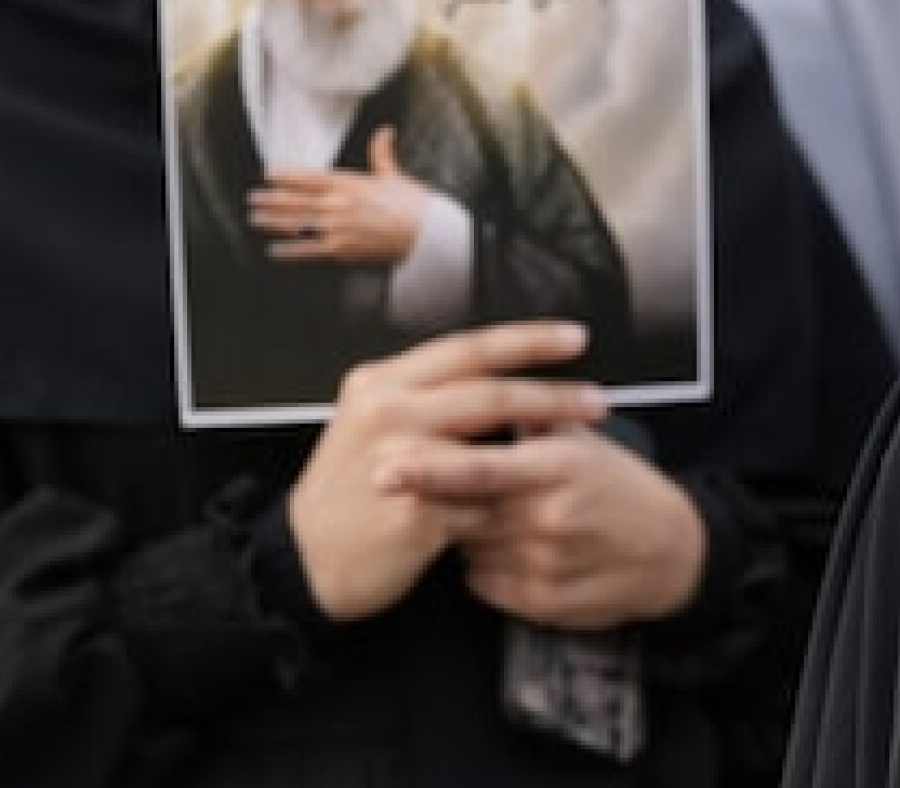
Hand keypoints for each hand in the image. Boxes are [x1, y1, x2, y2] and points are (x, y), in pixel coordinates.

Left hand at [252, 127, 435, 266]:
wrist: (424, 232)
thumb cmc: (410, 204)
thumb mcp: (393, 175)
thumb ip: (381, 153)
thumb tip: (385, 131)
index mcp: (348, 183)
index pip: (309, 177)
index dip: (286, 176)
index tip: (269, 175)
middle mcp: (338, 203)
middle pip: (295, 200)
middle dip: (271, 200)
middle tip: (253, 199)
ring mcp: (337, 227)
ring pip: (296, 223)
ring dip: (273, 221)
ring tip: (256, 219)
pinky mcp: (340, 249)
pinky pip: (308, 250)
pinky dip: (289, 251)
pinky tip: (274, 250)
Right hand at [288, 322, 607, 621]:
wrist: (301, 562)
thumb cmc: (346, 494)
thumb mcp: (373, 426)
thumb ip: (426, 399)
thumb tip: (498, 379)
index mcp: (380, 382)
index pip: (467, 348)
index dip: (527, 340)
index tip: (573, 337)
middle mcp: (386, 412)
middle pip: (490, 392)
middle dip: (554, 394)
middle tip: (599, 397)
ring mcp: (402, 461)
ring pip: (492, 448)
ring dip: (545, 449)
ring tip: (587, 447)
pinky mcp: (416, 509)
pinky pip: (480, 501)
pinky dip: (507, 504)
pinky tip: (533, 505)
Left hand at [376, 427, 707, 628]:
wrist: (672, 552)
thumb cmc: (623, 488)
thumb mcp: (587, 441)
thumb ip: (534, 418)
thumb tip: (479, 385)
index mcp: (558, 467)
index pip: (481, 468)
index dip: (430, 469)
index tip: (382, 465)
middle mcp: (550, 518)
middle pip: (465, 510)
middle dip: (432, 499)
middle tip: (395, 486)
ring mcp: (543, 565)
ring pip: (468, 547)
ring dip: (465, 531)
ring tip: (496, 517)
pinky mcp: (539, 602)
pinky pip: (482, 581)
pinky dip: (483, 564)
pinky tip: (509, 549)